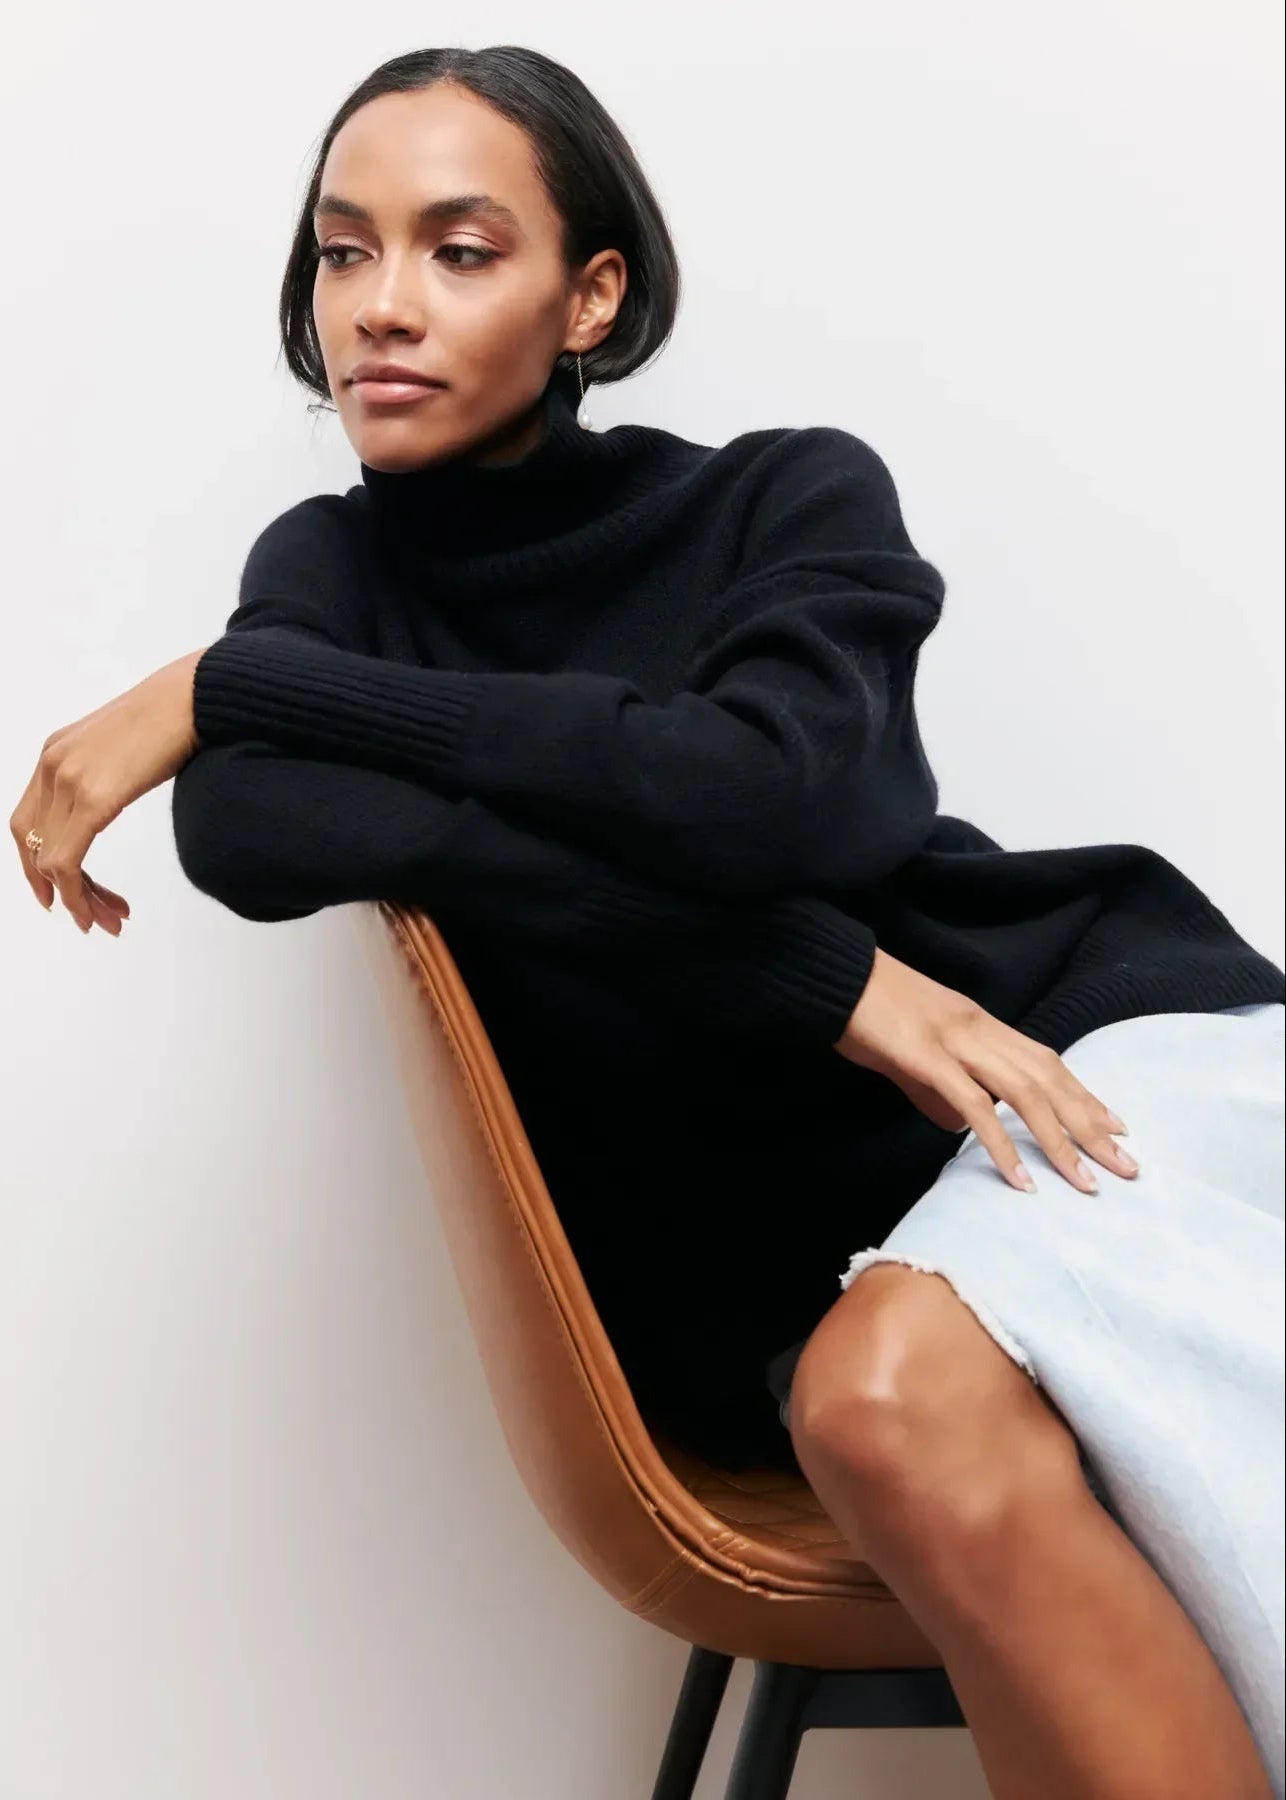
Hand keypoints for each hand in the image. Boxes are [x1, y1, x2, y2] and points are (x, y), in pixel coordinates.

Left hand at [10, 649, 205, 933]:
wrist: (194, 697)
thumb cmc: (175, 717)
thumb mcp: (123, 748)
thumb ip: (106, 773)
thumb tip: (112, 797)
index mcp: (55, 752)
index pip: (28, 821)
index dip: (35, 863)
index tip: (57, 892)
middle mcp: (51, 766)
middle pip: (30, 844)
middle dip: (53, 888)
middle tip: (83, 916)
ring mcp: (67, 781)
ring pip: (48, 860)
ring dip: (76, 898)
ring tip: (103, 920)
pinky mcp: (92, 799)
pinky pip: (66, 860)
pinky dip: (76, 893)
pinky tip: (96, 909)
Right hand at [833, 946, 1138, 1194]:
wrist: (832, 974)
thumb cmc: (868, 1010)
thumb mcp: (913, 1053)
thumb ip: (937, 1091)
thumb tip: (955, 1128)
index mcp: (981, 1024)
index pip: (1047, 1062)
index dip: (1085, 1096)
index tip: (1117, 1128)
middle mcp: (980, 1029)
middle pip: (1050, 1080)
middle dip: (1091, 1126)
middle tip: (1127, 1166)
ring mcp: (956, 1041)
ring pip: (1025, 1093)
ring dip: (1060, 1141)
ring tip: (1085, 1182)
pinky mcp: (928, 1058)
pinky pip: (975, 1107)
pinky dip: (1001, 1145)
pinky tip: (1020, 1179)